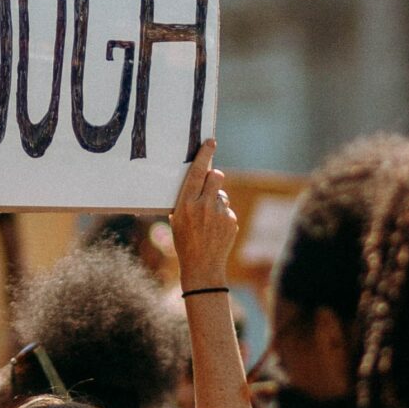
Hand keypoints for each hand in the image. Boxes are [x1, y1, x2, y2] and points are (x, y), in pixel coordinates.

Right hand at [170, 141, 237, 293]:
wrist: (202, 266)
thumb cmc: (184, 241)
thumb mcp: (177, 218)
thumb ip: (187, 199)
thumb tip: (198, 180)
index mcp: (186, 203)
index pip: (198, 172)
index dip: (205, 154)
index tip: (211, 141)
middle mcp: (204, 206)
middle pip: (217, 176)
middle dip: (215, 176)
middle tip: (210, 183)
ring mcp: (220, 213)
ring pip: (222, 195)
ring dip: (216, 202)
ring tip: (207, 220)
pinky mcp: (231, 221)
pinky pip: (227, 210)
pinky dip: (222, 216)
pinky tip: (215, 229)